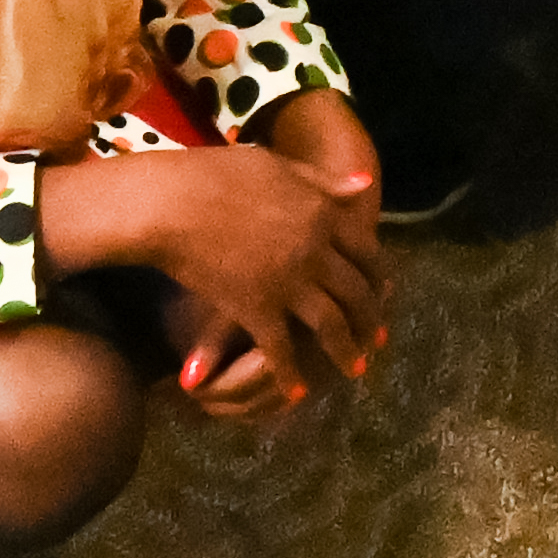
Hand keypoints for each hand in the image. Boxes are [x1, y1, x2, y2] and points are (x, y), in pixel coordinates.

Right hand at [46, 138, 385, 406]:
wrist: (173, 203)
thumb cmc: (219, 175)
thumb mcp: (279, 166)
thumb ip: (323, 181)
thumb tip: (366, 184)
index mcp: (323, 214)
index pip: (366, 251)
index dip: (377, 277)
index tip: (384, 293)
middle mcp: (315, 251)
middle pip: (355, 293)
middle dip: (369, 320)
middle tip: (376, 340)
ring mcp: (288, 282)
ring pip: (331, 325)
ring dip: (346, 351)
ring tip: (355, 370)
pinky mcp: (257, 309)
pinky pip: (282, 350)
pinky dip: (291, 374)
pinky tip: (298, 391)